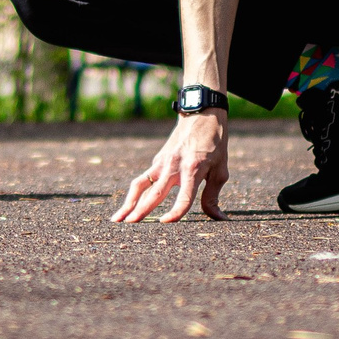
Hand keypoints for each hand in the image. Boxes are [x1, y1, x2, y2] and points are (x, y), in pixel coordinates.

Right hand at [112, 111, 228, 222]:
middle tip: (129, 224)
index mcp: (193, 169)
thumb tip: (219, 219)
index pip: (184, 197)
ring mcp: (162, 162)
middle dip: (141, 210)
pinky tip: (129, 206)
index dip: (176, 212)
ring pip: (141, 185)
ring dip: (128, 202)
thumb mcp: (220, 170)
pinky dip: (135, 193)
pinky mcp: (157, 160)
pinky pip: (144, 179)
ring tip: (118, 218)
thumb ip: (213, 196)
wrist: (201, 115)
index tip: (165, 222)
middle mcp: (174, 166)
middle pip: (155, 193)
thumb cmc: (215, 143)